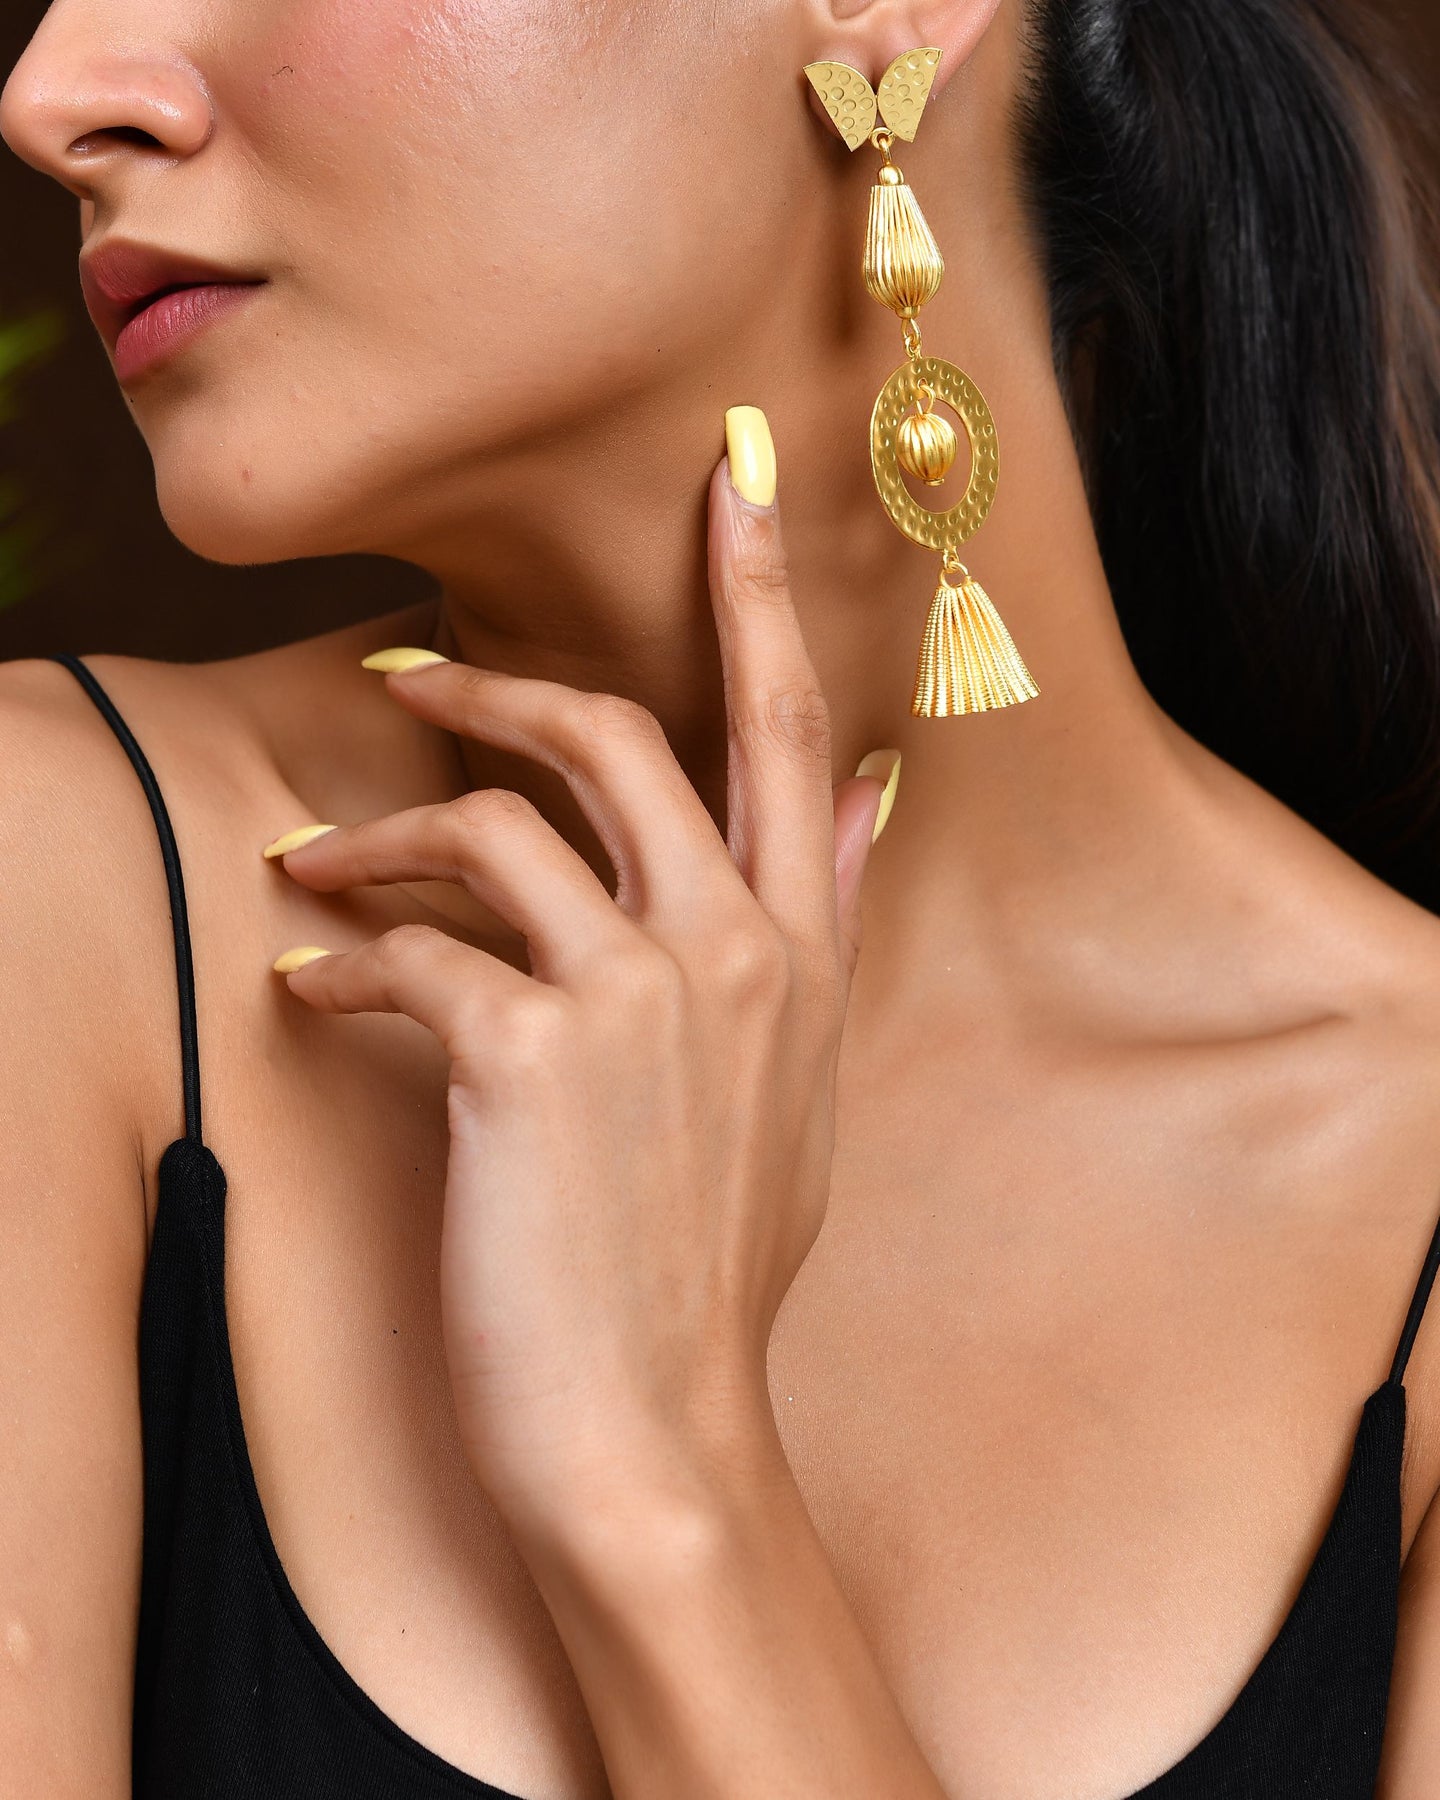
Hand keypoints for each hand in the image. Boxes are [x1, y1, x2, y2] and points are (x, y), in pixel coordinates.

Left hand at [265, 417, 895, 1536]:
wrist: (655, 1426)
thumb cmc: (708, 1261)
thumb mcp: (800, 1087)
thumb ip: (822, 923)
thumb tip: (860, 793)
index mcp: (799, 951)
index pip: (784, 730)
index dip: (753, 594)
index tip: (725, 479)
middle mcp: (731, 949)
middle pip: (617, 733)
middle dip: (503, 687)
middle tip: (416, 674)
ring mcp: (636, 998)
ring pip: (491, 829)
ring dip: (381, 833)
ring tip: (316, 865)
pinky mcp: (526, 1059)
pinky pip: (408, 956)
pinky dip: (338, 966)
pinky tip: (307, 994)